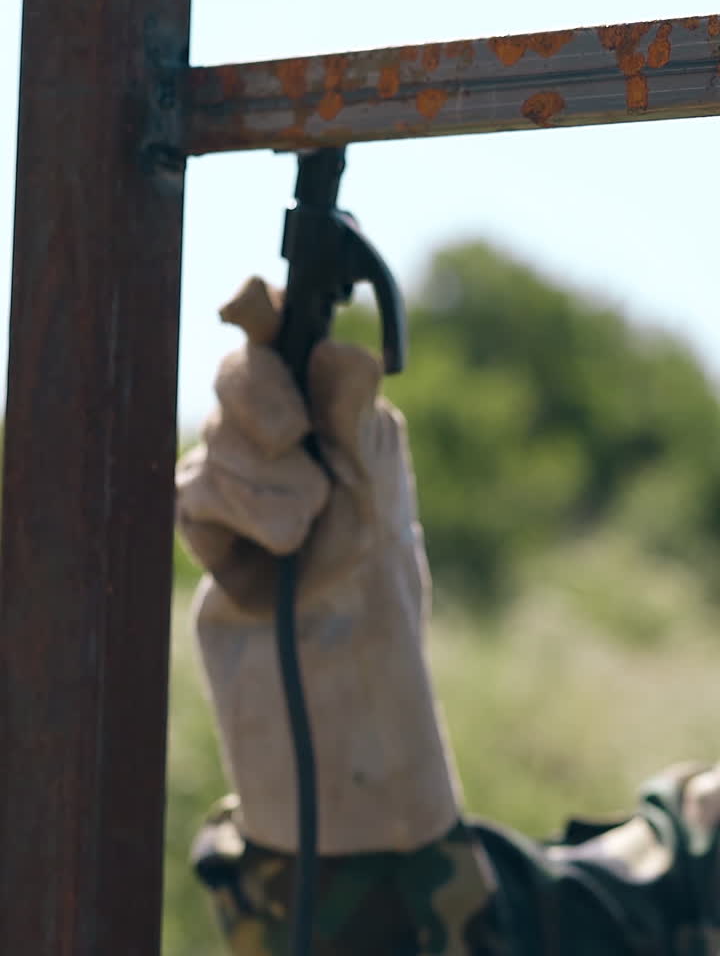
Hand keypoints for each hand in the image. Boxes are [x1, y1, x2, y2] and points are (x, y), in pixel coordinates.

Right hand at [176, 276, 422, 620]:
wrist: (336, 654)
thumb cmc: (373, 569)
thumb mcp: (376, 486)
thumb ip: (353, 415)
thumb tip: (341, 347)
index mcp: (328, 400)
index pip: (283, 331)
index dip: (258, 305)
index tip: (247, 302)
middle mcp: (277, 422)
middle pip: (238, 367)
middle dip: (263, 401)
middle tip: (296, 438)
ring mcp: (232, 464)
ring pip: (220, 435)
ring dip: (272, 486)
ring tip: (304, 530)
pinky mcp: (199, 511)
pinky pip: (200, 489)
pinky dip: (247, 517)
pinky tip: (274, 549)